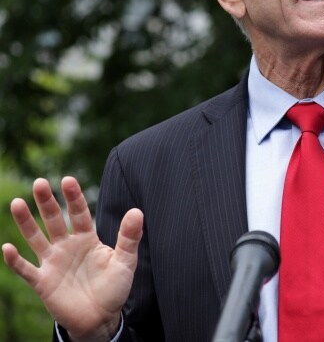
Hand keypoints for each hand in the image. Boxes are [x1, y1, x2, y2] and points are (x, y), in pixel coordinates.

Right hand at [2, 177, 142, 341]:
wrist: (101, 318)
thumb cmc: (114, 287)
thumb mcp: (125, 261)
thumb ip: (129, 236)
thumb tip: (137, 210)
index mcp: (87, 238)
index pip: (79, 213)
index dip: (74, 198)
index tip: (68, 180)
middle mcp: (67, 246)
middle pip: (55, 220)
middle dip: (47, 202)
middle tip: (39, 183)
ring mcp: (53, 263)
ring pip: (36, 239)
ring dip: (26, 223)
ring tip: (17, 203)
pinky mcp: (43, 282)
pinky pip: (27, 270)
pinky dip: (16, 261)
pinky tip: (8, 247)